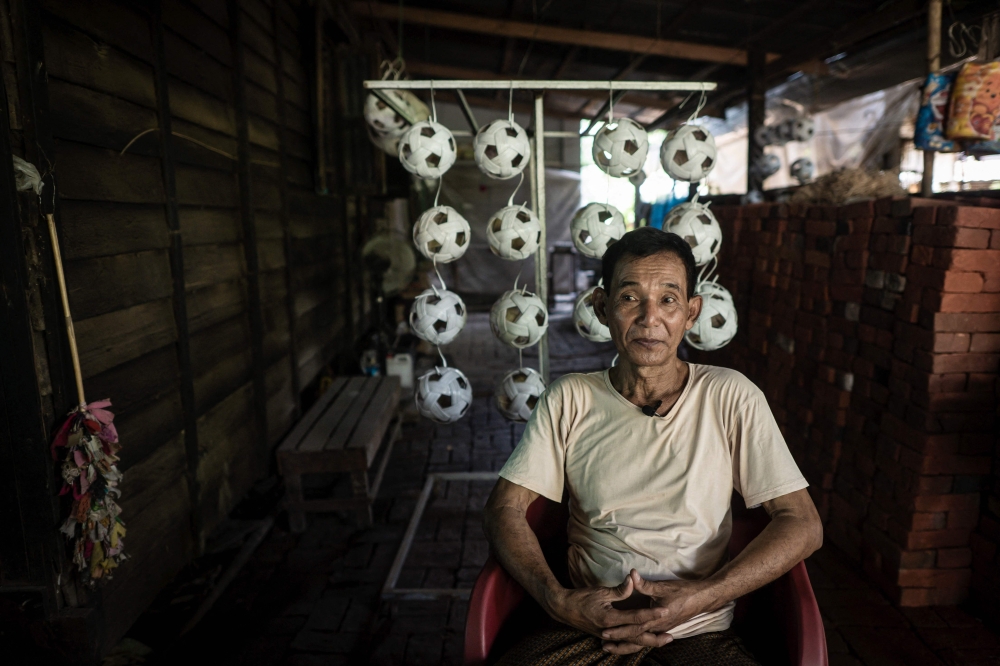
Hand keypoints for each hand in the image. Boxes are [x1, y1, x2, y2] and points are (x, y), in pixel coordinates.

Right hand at [546, 576, 661, 645]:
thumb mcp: (600, 591)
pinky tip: (642, 643)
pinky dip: (635, 644)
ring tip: (661, 641)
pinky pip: (624, 643)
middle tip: (670, 636)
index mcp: (610, 619)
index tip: (665, 611)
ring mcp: (608, 636)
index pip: (636, 618)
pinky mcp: (606, 636)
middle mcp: (611, 631)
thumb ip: (619, 590)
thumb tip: (633, 580)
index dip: (652, 614)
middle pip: (637, 637)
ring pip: (631, 643)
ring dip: (647, 642)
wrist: (563, 608)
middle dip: (654, 638)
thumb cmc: (581, 598)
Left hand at [599, 569, 714, 654]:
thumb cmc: (683, 592)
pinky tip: (631, 641)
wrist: (701, 598)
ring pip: (642, 641)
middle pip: (636, 639)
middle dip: (620, 643)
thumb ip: (644, 584)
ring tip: (612, 648)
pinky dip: (637, 641)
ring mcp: (662, 629)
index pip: (634, 628)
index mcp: (656, 620)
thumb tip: (631, 574)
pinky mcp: (665, 627)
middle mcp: (658, 628)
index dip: (619, 631)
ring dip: (627, 644)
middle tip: (604, 645)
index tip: (604, 633)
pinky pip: (648, 638)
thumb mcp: (662, 587)